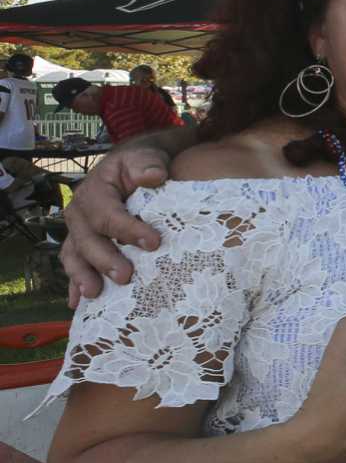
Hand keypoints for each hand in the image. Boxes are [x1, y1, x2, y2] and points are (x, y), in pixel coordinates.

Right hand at [60, 145, 173, 303]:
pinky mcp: (84, 246)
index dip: (128, 229)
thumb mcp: (145, 158)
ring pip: (75, 255)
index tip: (153, 242)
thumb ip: (148, 165)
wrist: (135, 169)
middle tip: (125, 276)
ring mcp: (79, 232)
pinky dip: (75, 284)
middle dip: (104, 259)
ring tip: (95, 295)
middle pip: (87, 239)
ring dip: (82, 276)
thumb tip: (153, 176)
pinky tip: (78, 304)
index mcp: (94, 192)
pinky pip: (75, 265)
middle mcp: (80, 214)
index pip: (108, 214)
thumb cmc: (142, 165)